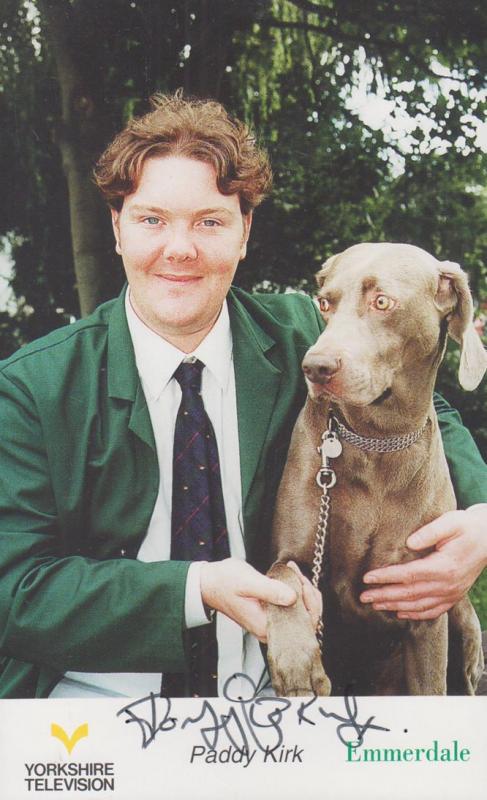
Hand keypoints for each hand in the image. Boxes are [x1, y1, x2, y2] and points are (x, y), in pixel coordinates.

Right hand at [200, 558, 320, 641]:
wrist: (210, 583)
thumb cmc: (224, 582)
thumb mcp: (248, 582)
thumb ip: (271, 591)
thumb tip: (293, 597)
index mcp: (266, 627)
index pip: (303, 623)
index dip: (309, 602)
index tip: (301, 581)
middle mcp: (271, 630)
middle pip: (307, 619)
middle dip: (307, 593)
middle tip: (296, 573)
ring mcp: (272, 623)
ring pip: (302, 611)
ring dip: (303, 590)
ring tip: (293, 572)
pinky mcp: (272, 614)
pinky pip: (293, 607)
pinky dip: (297, 591)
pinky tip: (291, 576)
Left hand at [360, 504, 486, 619]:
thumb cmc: (467, 527)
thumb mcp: (451, 522)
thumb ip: (430, 532)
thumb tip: (408, 542)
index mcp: (444, 566)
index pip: (408, 575)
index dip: (386, 577)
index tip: (367, 578)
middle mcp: (447, 585)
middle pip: (410, 594)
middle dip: (384, 596)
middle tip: (363, 597)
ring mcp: (452, 593)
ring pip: (418, 606)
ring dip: (395, 607)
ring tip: (375, 606)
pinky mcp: (454, 596)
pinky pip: (433, 611)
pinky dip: (415, 615)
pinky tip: (401, 614)